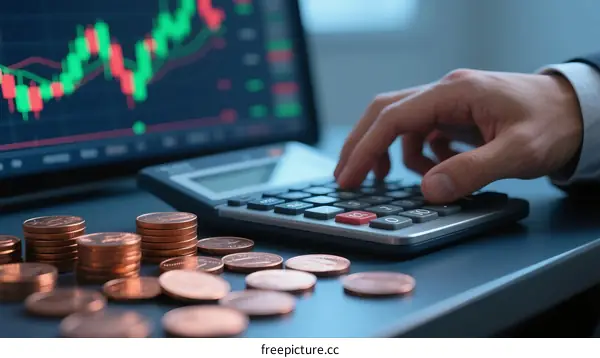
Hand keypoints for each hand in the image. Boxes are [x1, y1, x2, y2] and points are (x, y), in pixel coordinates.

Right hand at [334, 69, 583, 203]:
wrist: (580, 111)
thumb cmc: (553, 124)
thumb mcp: (517, 152)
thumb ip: (471, 171)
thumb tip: (427, 191)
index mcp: (454, 92)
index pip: (393, 117)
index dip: (365, 148)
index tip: (349, 177)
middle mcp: (445, 91)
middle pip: (385, 112)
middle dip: (362, 145)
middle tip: (347, 178)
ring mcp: (449, 102)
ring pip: (400, 123)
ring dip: (391, 153)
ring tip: (394, 181)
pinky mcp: (455, 115)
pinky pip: (421, 133)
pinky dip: (417, 155)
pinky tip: (435, 171)